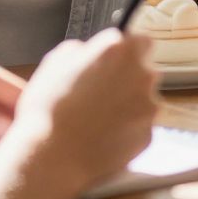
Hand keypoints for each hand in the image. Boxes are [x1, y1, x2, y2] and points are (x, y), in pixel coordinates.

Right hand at [0, 29, 156, 189]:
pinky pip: (140, 127)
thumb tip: (90, 52)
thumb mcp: (55, 62)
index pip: (143, 41)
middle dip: (128, 80)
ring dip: (129, 106)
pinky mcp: (149, 135)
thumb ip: (82, 49)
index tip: (114, 64)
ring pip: (145, 100)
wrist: (53, 157)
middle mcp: (143, 75)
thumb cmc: (48, 108)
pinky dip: (127, 130)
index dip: (128, 53)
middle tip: (101, 95)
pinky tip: (102, 137)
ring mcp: (149, 107)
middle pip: (145, 72)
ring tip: (98, 120)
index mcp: (120, 51)